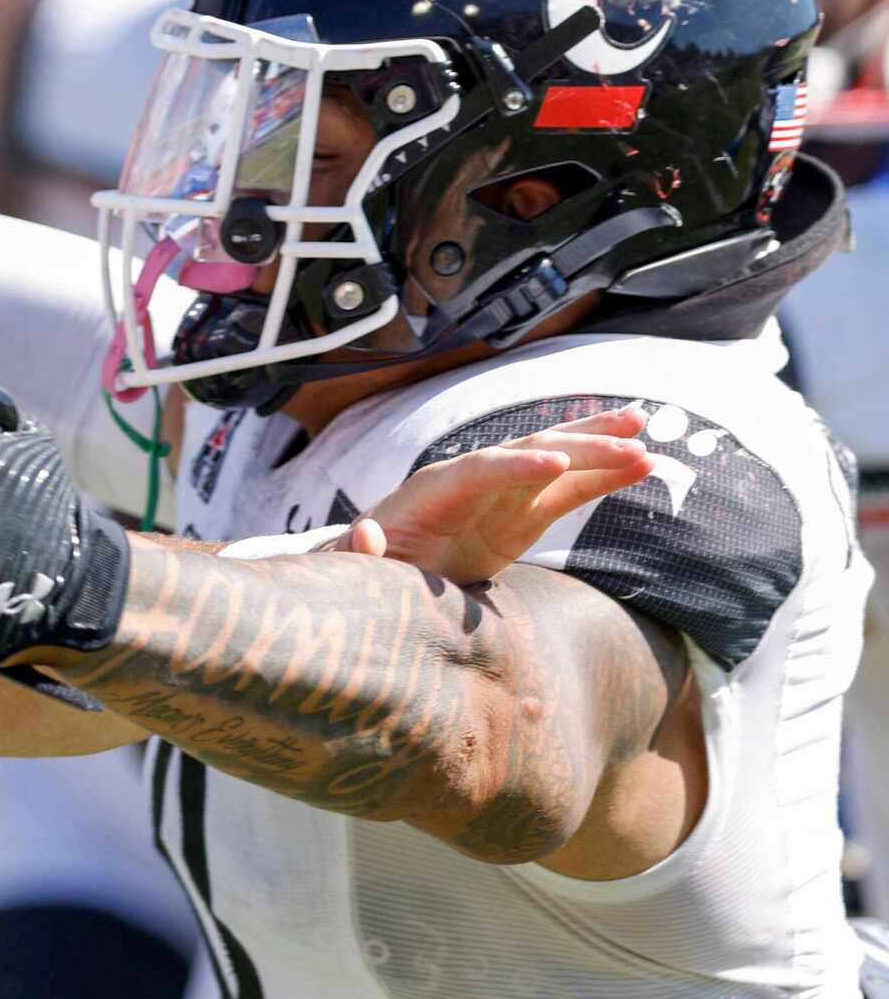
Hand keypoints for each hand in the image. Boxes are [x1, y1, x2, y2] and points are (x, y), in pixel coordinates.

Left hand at [347, 407, 651, 584]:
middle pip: (529, 453)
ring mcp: (503, 495)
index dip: (517, 467)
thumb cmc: (366, 568)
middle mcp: (473, 482)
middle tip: (630, 440)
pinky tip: (642, 465)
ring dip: (599, 445)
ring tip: (644, 427)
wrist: (378, 571)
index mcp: (434, 492)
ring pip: (557, 461)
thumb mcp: (354, 567)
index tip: (557, 464)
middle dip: (577, 445)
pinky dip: (603, 477)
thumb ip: (360, 554)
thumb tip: (364, 534)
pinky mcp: (523, 515)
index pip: (480, 471)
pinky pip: (569, 491)